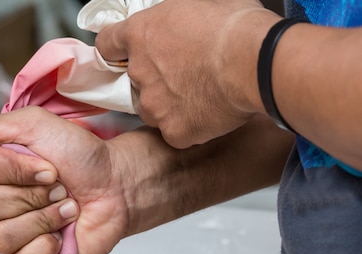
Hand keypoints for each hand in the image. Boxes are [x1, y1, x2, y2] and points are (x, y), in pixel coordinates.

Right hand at [0, 107, 137, 253]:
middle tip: (59, 187)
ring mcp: (11, 236)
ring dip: (42, 220)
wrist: (117, 186)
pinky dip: (44, 251)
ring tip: (66, 209)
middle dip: (31, 196)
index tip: (49, 166)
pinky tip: (60, 238)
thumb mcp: (34, 127)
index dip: (14, 170)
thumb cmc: (79, 155)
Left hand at [95, 0, 279, 146]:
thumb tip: (180, 17)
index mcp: (141, 34)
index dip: (117, 50)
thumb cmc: (235, 26)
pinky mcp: (174, 131)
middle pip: (136, 80)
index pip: (107, 45)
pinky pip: (176, 132)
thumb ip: (175, 16)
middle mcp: (140, 71)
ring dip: (170, 104)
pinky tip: (210, 112)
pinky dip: (191, 125)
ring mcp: (154, 105)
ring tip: (201, 93)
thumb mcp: (199, 2)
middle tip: (186, 73)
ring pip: (154, 109)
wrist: (256, 61)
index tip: (124, 54)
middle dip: (155, 78)